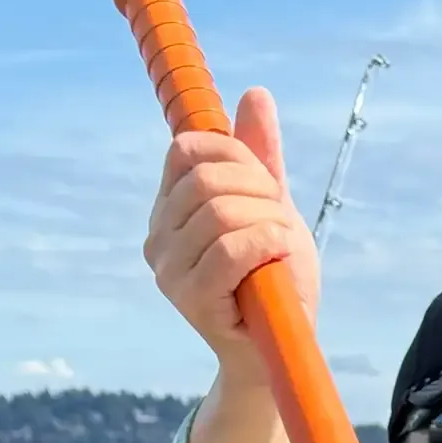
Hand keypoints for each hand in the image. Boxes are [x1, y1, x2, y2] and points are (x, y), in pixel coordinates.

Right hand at [142, 87, 318, 377]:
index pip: (188, 150)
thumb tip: (255, 94)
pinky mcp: (191, 299)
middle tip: (282, 220)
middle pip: (207, 178)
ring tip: (282, 245)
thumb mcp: (271, 207)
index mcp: (169, 207)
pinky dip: (266, 243)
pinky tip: (280, 254)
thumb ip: (259, 156)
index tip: (267, 186)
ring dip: (269, 220)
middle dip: (260, 190)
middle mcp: (158, 236)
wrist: (282, 348)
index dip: (236, 156)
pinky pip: (229, 250)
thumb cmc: (275, 279)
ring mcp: (169, 270)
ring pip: (220, 212)